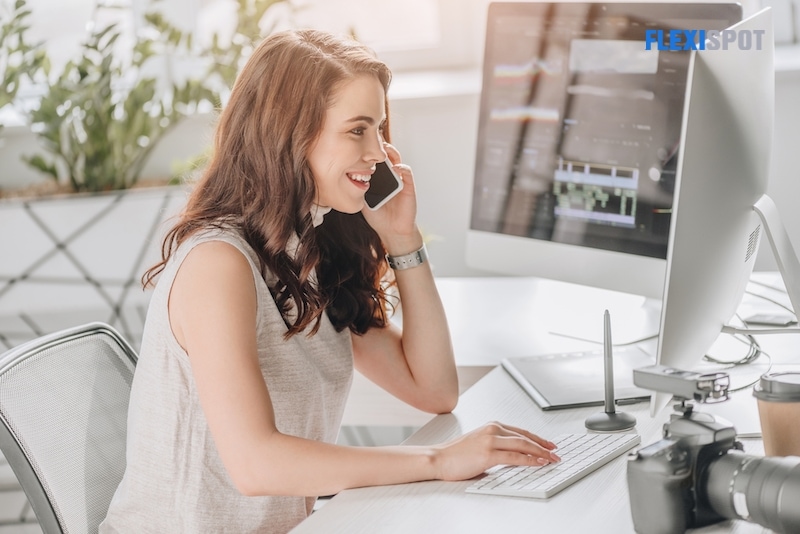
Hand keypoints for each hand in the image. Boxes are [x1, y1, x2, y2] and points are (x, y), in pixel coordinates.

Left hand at [361, 143, 420, 253]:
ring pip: (396, 159)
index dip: (367, 150)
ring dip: (390, 152)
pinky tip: (395, 167)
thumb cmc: (378, 216)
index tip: (359, 143)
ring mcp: (400, 179)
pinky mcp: (408, 185)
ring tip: (383, 147)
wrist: (392, 231)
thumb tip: (340, 179)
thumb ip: (356, 189)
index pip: (373, 159)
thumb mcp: (362, 200)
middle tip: (370, 139)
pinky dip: (401, 168)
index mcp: (378, 177)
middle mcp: (389, 175)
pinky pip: (406, 172)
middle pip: (385, 155)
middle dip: (379, 146)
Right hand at [431, 422, 559, 481]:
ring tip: (551, 459)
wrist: (438, 458)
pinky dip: (529, 460)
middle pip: (525, 437)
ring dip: (540, 453)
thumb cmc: (456, 454)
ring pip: (523, 445)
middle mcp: (493, 430)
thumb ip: (496, 445)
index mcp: (492, 426)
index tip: (549, 445)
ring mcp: (490, 441)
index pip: (521, 431)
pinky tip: (537, 463)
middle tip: (555, 453)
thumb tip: (514, 455)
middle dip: (543, 445)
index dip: (538, 438)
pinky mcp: (488, 454)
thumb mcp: (479, 443)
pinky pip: (514, 457)